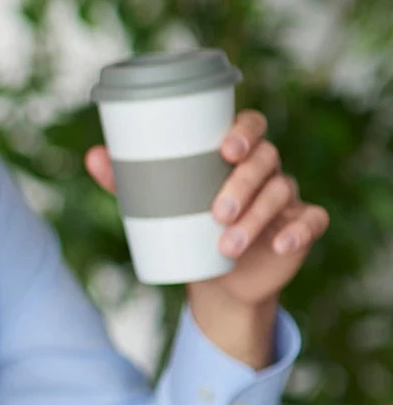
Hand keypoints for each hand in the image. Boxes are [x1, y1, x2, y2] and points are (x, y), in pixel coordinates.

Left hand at [85, 110, 327, 306]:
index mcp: (236, 153)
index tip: (225, 149)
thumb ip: (127, 180)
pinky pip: (311, 222)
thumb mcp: (156, 204)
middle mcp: (265, 169)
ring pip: (280, 194)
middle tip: (216, 211)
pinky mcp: (300, 226)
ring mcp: (286, 197)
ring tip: (226, 245)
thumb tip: (93, 155)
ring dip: (255, 218)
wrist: (215, 278)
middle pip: (265, 159)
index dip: (244, 131)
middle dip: (243, 183)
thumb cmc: (185, 225)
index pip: (250, 126)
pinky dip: (299, 230)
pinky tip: (281, 243)